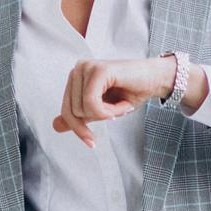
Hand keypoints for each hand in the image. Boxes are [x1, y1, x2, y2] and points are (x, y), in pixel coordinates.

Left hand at [52, 56, 174, 145]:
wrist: (155, 80)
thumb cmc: (131, 92)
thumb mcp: (101, 110)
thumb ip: (80, 117)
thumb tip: (55, 126)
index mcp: (76, 78)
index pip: (66, 110)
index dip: (79, 129)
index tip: (92, 142)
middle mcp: (78, 69)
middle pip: (72, 112)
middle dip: (97, 119)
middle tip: (116, 111)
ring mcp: (87, 67)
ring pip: (83, 109)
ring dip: (107, 114)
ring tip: (120, 104)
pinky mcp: (98, 70)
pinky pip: (92, 104)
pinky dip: (110, 111)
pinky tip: (122, 104)